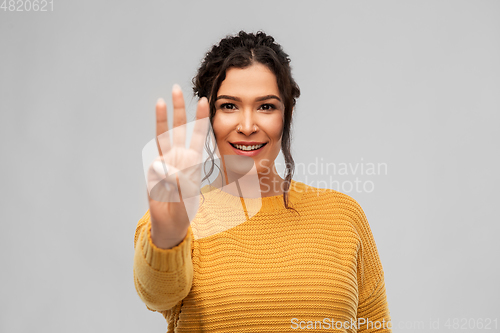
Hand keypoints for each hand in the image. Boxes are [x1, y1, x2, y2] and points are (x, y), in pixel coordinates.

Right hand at [146, 84, 208, 248]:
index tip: (204, 101)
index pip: (198, 135)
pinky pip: (155, 160)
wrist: (170, 221)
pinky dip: (159, 160)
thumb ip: (179, 181)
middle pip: (179, 128)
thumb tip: (164, 167)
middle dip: (179, 109)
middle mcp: (179, 156)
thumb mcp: (188, 195)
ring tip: (161, 100)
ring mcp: (165, 161)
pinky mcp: (153, 170)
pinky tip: (163, 160)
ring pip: (163, 135)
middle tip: (177, 89)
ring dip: (163, 117)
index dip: (200, 119)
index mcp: (193, 161)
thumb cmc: (184, 208)